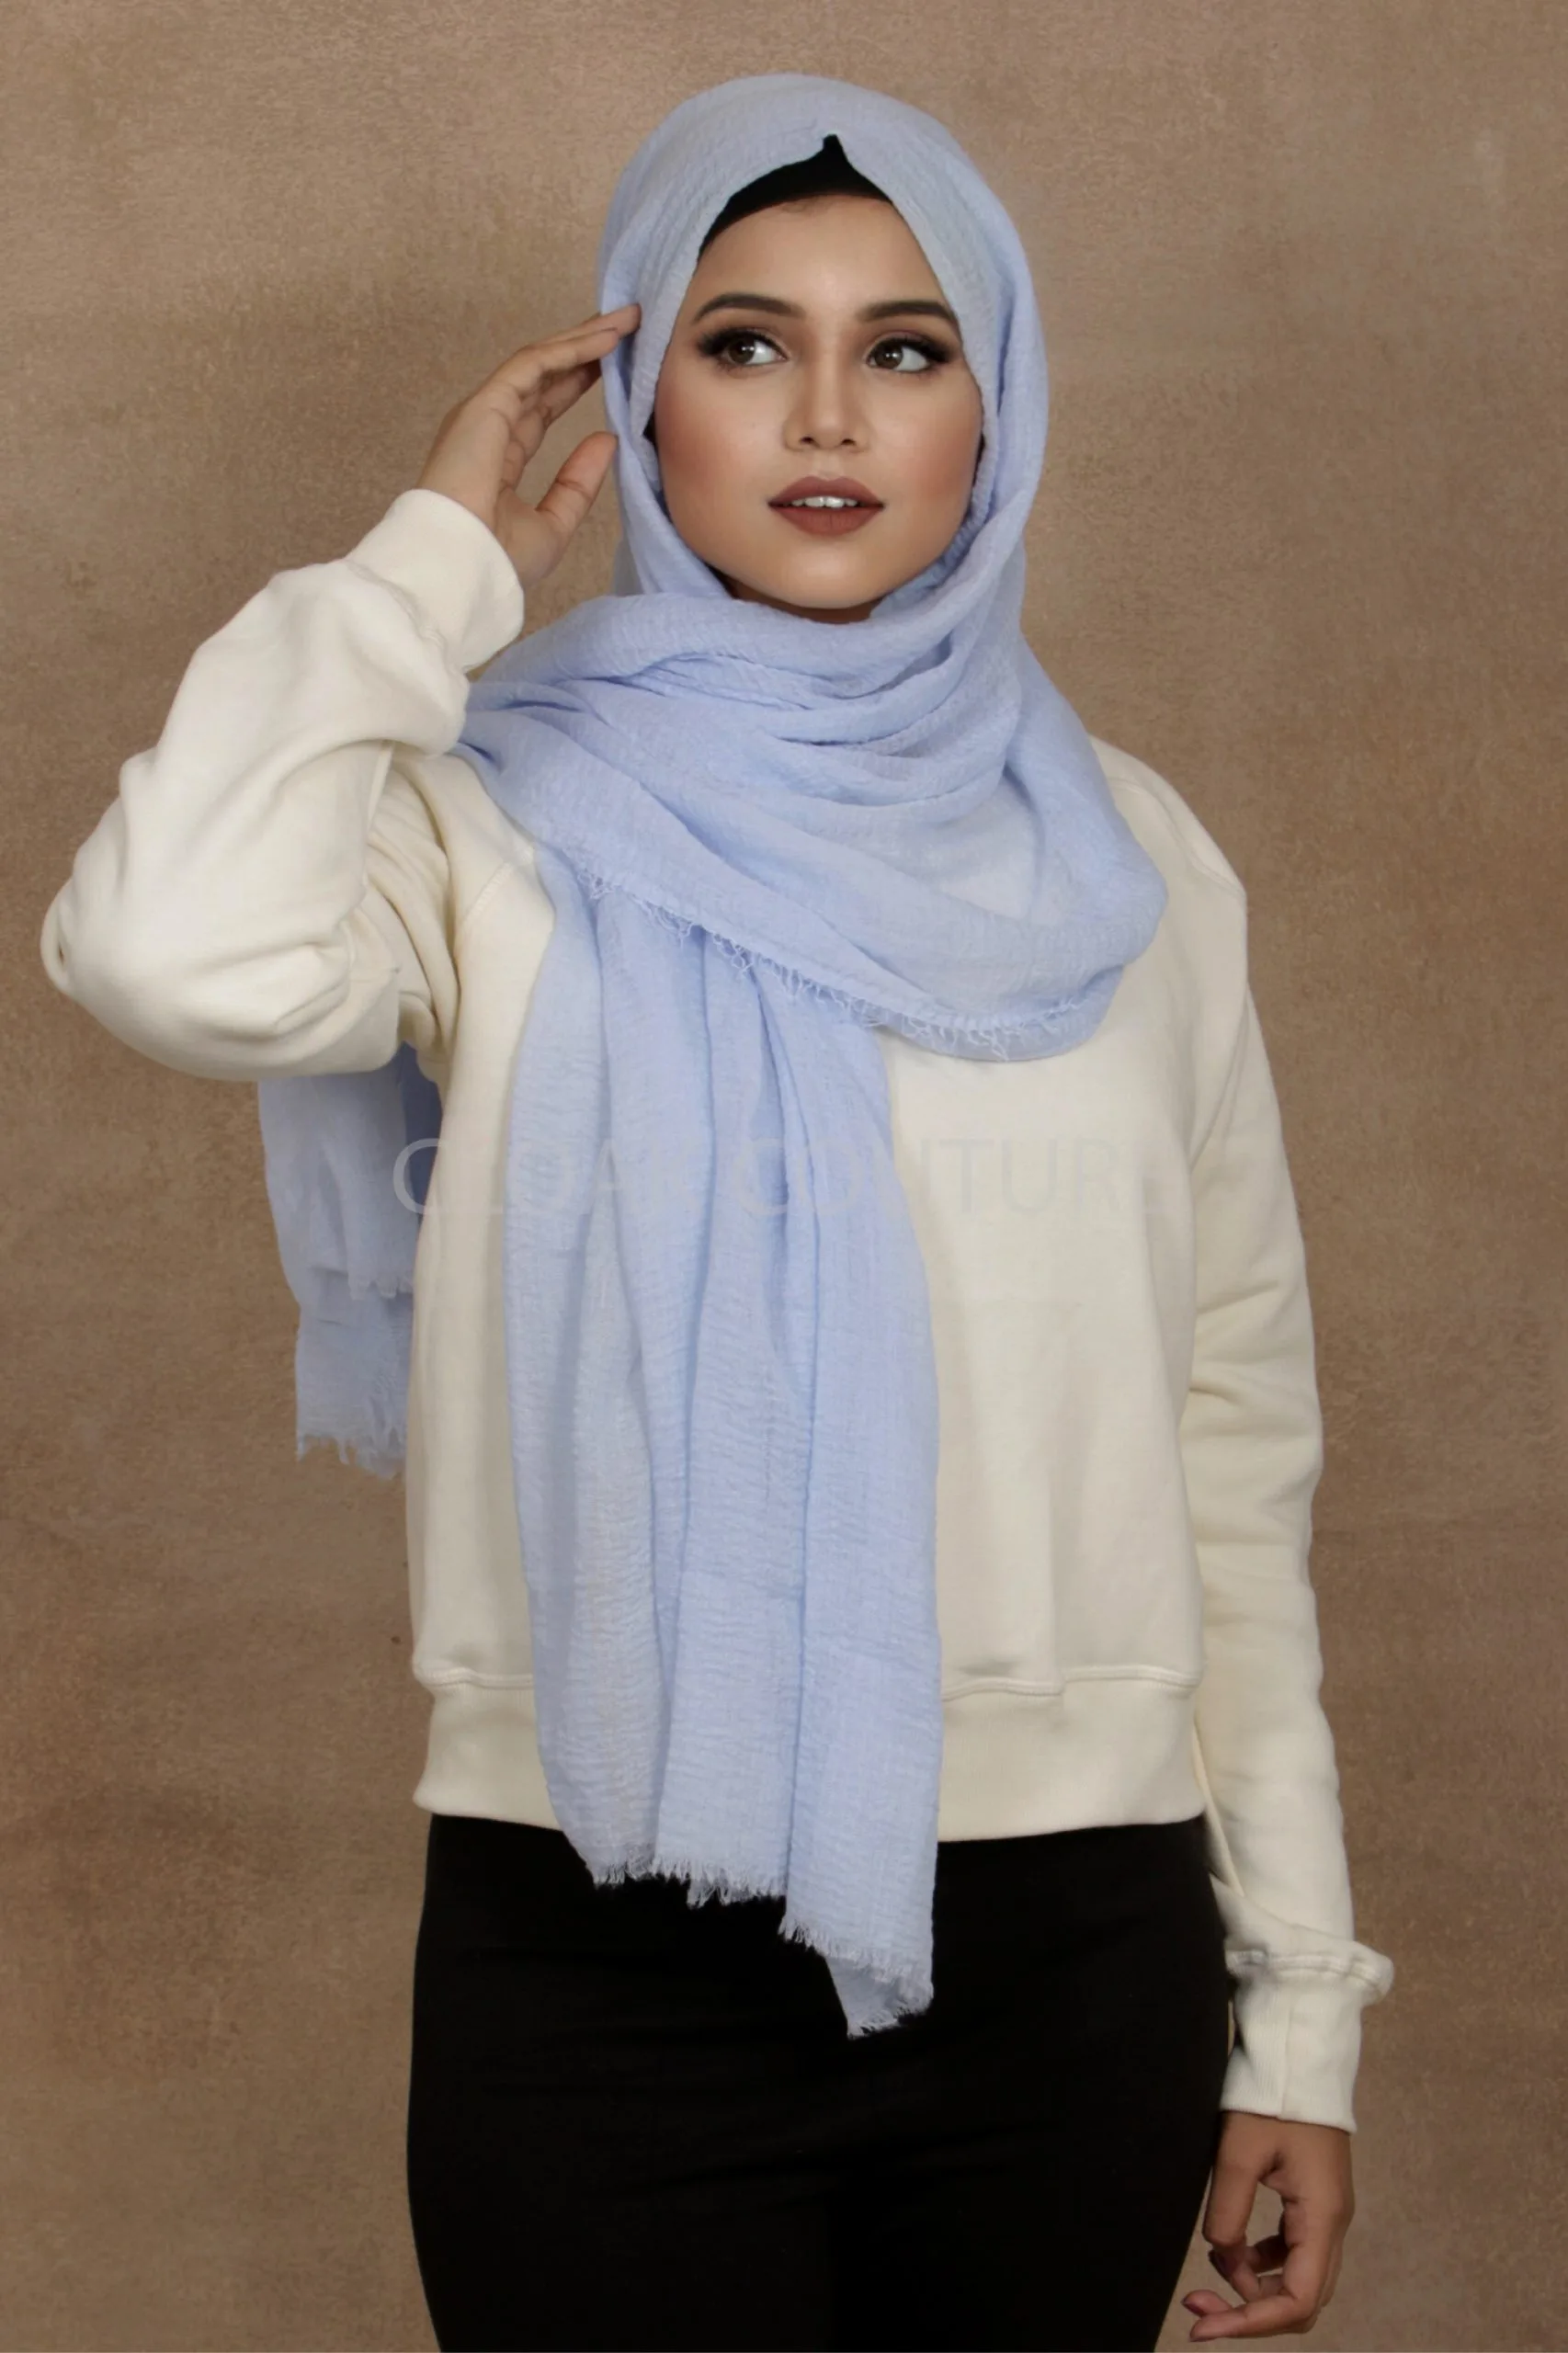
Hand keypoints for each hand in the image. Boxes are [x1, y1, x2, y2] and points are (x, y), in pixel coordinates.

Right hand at [415, 303, 640, 590]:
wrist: (462, 569)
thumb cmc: (498, 561)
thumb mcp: (553, 524)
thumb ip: (577, 483)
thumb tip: (607, 440)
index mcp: (499, 458)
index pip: (542, 407)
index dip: (577, 381)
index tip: (614, 364)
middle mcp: (489, 427)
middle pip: (543, 376)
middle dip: (583, 349)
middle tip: (626, 326)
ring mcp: (484, 412)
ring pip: (540, 362)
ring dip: (583, 339)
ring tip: (625, 320)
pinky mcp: (487, 404)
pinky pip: (534, 364)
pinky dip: (571, 348)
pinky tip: (607, 338)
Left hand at [1182, 2112, 1354, 2338]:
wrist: (1300, 2053)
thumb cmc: (1274, 2095)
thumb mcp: (1239, 2151)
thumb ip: (1228, 2212)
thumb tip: (1220, 2255)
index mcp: (1322, 2217)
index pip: (1297, 2301)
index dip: (1251, 2323)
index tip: (1204, 2327)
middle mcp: (1333, 2225)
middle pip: (1301, 2301)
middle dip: (1249, 2313)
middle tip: (1197, 2307)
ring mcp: (1326, 2214)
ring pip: (1296, 2280)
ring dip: (1253, 2288)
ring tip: (1208, 2271)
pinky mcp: (1313, 2202)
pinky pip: (1291, 2253)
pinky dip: (1259, 2263)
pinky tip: (1228, 2249)